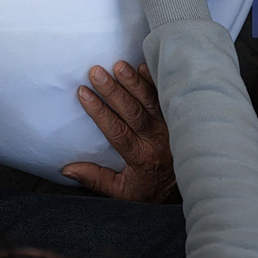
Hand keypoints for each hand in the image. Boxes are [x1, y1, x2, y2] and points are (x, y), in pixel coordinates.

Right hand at [62, 62, 174, 202]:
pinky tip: (143, 66)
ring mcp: (170, 126)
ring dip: (134, 82)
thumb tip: (67, 169)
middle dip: (113, 91)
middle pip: (134, 113)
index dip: (99, 112)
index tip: (83, 93)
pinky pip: (167, 96)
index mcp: (141, 158)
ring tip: (119, 66)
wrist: (190, 184)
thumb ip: (95, 179)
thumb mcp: (122, 192)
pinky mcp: (179, 116)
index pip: (117, 131)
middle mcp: (157, 140)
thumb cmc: (150, 186)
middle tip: (96, 72)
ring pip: (151, 101)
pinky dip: (156, 81)